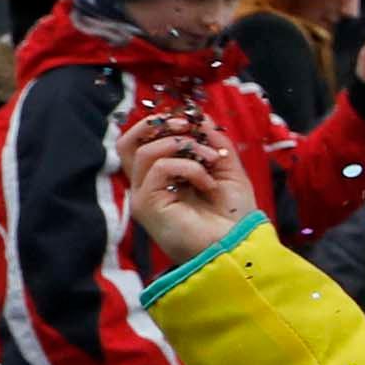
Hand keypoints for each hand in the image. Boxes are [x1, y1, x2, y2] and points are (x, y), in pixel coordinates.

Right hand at [122, 108, 257, 262]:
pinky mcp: (146, 205)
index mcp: (163, 177)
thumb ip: (214, 143)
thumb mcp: (227, 170)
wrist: (237, 246)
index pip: (144, 141)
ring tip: (211, 159)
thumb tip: (200, 118)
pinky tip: (208, 183)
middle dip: (156, 125)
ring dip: (183, 146)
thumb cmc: (232, 215)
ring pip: (143, 151)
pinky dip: (189, 167)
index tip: (196, 122)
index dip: (165, 124)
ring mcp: (143, 195)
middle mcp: (147, 185)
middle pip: (126, 143)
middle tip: (187, 126)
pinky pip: (159, 168)